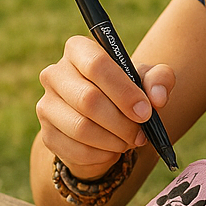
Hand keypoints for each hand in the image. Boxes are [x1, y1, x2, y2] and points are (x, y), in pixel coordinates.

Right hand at [35, 35, 174, 180]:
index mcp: (78, 50)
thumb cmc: (128, 90)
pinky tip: (113, 150)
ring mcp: (46, 105)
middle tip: (141, 133)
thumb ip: (160, 79)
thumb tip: (157, 98)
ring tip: (129, 141)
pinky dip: (102, 155)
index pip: (96, 64)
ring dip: (113, 140)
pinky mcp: (47, 135)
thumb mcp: (148, 79)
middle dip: (122, 122)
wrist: (106, 119)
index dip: (123, 91)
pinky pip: (76, 150)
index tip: (145, 112)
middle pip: (88, 99)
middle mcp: (55, 74)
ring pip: (81, 128)